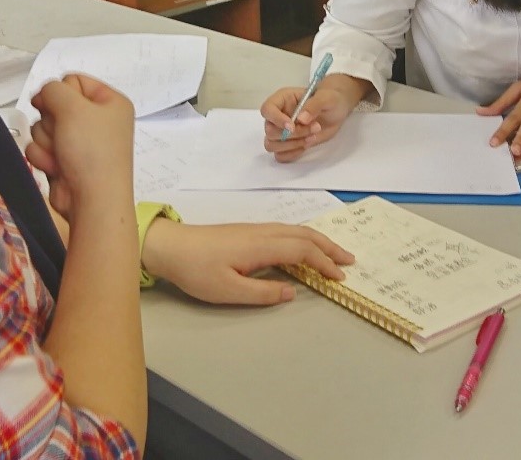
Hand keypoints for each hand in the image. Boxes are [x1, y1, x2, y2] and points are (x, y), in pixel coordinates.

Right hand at [25, 74, 134, 216]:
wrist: (92, 201)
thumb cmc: (91, 150)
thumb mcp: (73, 108)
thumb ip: (53, 90)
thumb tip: (44, 95)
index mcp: (109, 102)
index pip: (73, 80)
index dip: (59, 92)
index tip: (54, 103)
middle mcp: (96, 120)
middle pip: (55, 105)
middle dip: (51, 121)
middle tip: (62, 134)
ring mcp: (79, 142)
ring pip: (43, 126)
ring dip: (46, 141)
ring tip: (61, 155)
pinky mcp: (64, 161)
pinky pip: (41, 148)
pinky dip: (44, 158)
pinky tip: (56, 168)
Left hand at [141, 220, 354, 304]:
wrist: (170, 246)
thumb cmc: (196, 270)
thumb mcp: (228, 291)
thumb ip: (262, 292)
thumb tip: (292, 291)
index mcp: (261, 245)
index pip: (302, 251)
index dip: (324, 263)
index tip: (340, 278)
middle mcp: (262, 232)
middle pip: (304, 235)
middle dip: (329, 247)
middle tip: (350, 261)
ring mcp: (255, 229)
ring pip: (295, 230)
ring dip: (318, 240)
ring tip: (334, 253)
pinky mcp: (247, 232)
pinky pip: (285, 230)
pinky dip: (303, 238)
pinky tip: (303, 247)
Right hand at [260, 75, 367, 161]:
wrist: (336, 110)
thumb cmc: (329, 98)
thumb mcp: (326, 97)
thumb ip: (313, 105)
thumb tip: (301, 119)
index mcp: (282, 99)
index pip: (267, 109)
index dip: (276, 119)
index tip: (292, 126)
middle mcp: (278, 116)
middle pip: (270, 131)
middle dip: (293, 134)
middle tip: (315, 127)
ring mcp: (282, 131)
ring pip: (272, 145)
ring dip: (292, 145)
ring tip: (312, 137)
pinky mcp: (288, 144)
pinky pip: (280, 155)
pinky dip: (292, 154)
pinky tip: (306, 146)